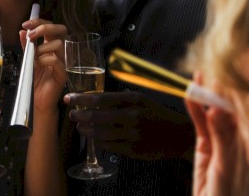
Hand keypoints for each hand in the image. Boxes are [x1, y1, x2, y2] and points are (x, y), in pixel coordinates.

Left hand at [21, 19, 67, 113]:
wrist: (36, 101)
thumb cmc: (33, 80)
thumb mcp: (27, 60)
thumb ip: (26, 46)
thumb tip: (22, 31)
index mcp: (50, 46)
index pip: (50, 26)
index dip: (39, 22)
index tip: (25, 24)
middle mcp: (59, 52)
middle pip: (61, 29)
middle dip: (45, 28)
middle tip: (30, 35)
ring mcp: (63, 62)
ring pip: (59, 44)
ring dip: (41, 48)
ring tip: (32, 57)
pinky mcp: (62, 74)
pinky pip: (57, 61)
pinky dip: (44, 60)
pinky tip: (36, 65)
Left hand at [64, 90, 194, 159]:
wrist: (179, 135)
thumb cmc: (156, 114)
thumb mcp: (141, 99)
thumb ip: (120, 99)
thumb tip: (93, 98)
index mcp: (133, 100)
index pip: (99, 98)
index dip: (81, 99)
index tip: (68, 98)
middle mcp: (132, 115)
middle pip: (96, 115)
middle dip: (80, 115)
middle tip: (72, 114)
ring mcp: (133, 134)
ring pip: (100, 132)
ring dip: (86, 129)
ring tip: (79, 126)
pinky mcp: (134, 149)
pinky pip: (109, 145)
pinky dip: (98, 141)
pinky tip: (93, 138)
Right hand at [186, 72, 236, 195]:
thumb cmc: (226, 193)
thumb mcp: (225, 166)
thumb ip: (222, 139)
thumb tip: (217, 112)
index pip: (242, 113)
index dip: (233, 95)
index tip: (225, 78)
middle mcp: (237, 139)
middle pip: (227, 110)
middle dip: (219, 91)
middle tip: (211, 70)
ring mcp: (220, 141)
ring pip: (212, 113)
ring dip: (205, 96)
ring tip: (199, 77)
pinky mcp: (205, 145)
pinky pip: (200, 124)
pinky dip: (194, 110)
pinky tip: (189, 96)